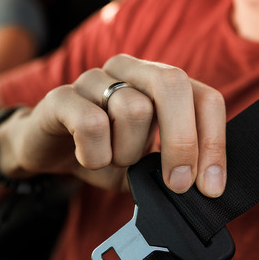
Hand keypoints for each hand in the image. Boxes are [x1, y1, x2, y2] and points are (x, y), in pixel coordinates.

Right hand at [0, 54, 226, 196]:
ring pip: (133, 110)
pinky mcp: (62, 95)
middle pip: (173, 84)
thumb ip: (170, 171)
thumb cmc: (101, 151)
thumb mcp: (144, 166)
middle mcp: (131, 70)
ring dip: (127, 153)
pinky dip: (96, 154)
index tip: (210, 187)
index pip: (204, 98)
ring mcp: (96, 78)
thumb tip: (200, 190)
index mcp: (160, 82)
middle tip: (178, 184)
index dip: (214, 142)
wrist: (45, 150)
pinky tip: (87, 158)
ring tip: (112, 160)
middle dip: (182, 141)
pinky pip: (91, 124)